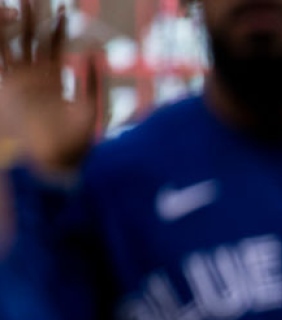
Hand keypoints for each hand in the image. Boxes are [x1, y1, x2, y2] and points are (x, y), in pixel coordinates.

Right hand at [0, 1, 100, 173]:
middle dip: (31, 18)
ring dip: (13, 26)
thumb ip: (93, 82)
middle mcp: (35, 77)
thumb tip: (95, 55)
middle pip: (32, 40)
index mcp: (54, 79)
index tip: (62, 8)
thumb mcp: (92, 109)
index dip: (57, 27)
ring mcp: (20, 82)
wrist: (57, 164)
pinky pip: (2, 62)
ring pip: (14, 46)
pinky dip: (1, 44)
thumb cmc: (78, 143)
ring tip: (16, 3)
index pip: (54, 46)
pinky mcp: (10, 90)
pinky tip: (3, 27)